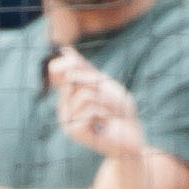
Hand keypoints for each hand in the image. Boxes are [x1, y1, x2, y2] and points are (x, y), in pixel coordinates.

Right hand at [49, 47, 146, 161]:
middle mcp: (63, 108)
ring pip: (85, 94)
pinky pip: (90, 109)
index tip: (91, 71)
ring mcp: (66, 121)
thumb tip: (65, 50)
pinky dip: (105, 113)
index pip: (59, 70)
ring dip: (106, 100)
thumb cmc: (119, 112)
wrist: (130, 139)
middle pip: (73, 76)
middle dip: (98, 83)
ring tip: (111, 114)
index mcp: (67, 96)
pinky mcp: (73, 131)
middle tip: (111, 100)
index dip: (72, 63)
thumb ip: (85, 70)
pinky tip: (107, 124)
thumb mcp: (103, 84)